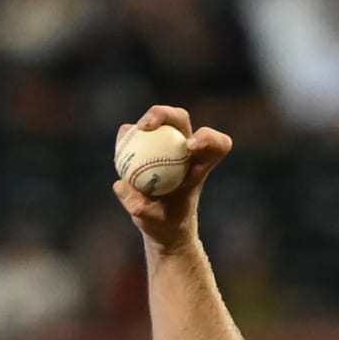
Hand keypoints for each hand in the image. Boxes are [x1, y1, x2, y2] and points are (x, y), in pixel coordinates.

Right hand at [112, 105, 233, 254]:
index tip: (189, 148)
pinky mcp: (147, 145)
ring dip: (145, 120)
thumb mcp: (155, 223)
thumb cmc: (166, 225)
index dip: (208, 138)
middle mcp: (184, 149)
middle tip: (147, 126)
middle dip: (165, 114)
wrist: (160, 224)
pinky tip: (121, 146)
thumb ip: (142, 209)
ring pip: (158, 121)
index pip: (217, 145)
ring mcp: (165, 144)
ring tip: (130, 134)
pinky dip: (127, 136)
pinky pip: (135, 133)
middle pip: (180, 118)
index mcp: (199, 166)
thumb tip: (123, 185)